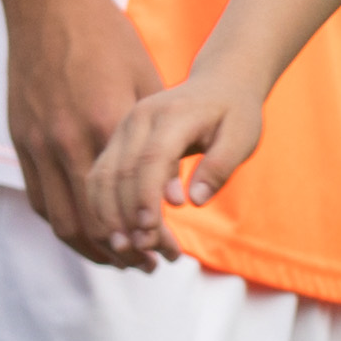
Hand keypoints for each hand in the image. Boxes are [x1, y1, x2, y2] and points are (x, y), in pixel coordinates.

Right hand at [2, 0, 167, 263]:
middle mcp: (67, 140)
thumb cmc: (108, 36)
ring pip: (61, 220)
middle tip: (148, 265)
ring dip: (91, 247)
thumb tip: (176, 187)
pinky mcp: (20, 138)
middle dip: (123, 254)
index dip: (152, 238)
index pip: (129, 205)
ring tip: (119, 257)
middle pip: (93, 225)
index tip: (170, 253)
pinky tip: (86, 229)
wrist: (48, 1)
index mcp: (106, 125)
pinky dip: (62, 222)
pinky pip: (39, 198)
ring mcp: (38, 142)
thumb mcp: (147, 82)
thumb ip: (157, 135)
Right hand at [89, 75, 266, 269]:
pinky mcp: (115, 141)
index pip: (151, 159)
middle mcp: (137, 119)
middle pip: (119, 173)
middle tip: (145, 256)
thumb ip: (219, 166)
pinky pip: (98, 178)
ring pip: (100, 178)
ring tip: (131, 254)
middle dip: (127, 218)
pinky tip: (120, 237)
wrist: (218, 83)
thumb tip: (192, 201)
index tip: (149, 232)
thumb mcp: (242, 136)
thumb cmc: (235, 113)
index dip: (146, 197)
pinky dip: (103, 210)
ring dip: (110, 219)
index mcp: (171, 115)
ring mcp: (121, 129)